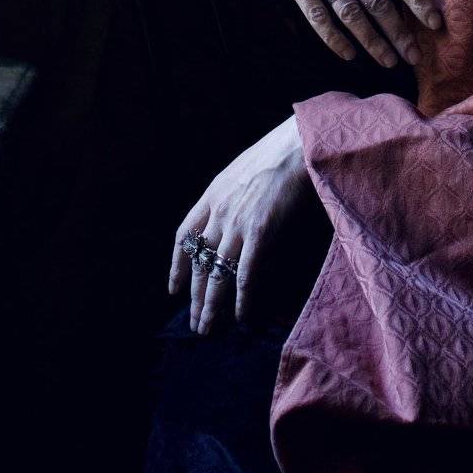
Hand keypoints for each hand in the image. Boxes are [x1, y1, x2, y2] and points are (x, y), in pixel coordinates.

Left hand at [170, 114, 312, 333]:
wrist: (298, 143)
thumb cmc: (278, 154)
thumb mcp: (242, 170)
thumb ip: (232, 195)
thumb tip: (232, 218)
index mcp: (212, 193)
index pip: (184, 235)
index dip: (177, 265)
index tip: (174, 290)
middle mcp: (219, 211)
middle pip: (198, 261)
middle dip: (194, 296)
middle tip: (195, 323)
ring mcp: (238, 222)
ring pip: (217, 273)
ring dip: (211, 305)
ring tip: (208, 329)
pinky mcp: (261, 231)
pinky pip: (246, 273)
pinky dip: (243, 298)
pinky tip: (242, 317)